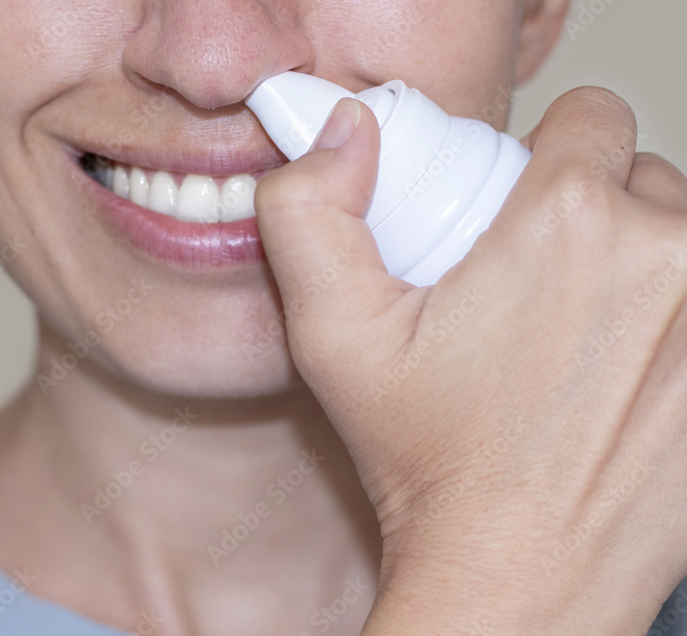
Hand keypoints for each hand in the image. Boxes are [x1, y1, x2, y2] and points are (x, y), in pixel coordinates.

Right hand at [255, 89, 686, 633]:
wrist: (519, 574)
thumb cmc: (429, 460)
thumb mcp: (333, 336)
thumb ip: (311, 215)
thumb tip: (344, 132)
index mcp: (572, 221)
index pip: (590, 115)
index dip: (545, 157)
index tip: (519, 212)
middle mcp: (669, 255)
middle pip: (642, 178)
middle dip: (593, 213)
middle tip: (535, 286)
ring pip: (685, 239)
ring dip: (642, 265)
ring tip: (581, 334)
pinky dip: (673, 322)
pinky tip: (625, 374)